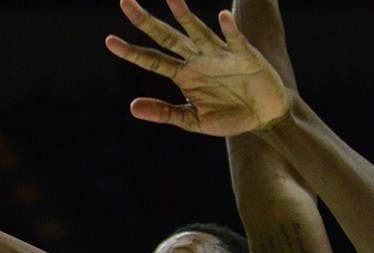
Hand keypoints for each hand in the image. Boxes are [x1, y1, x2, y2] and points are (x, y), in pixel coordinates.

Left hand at [106, 0, 289, 135]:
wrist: (263, 117)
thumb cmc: (228, 116)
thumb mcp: (193, 120)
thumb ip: (164, 112)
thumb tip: (132, 107)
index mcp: (184, 75)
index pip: (153, 61)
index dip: (132, 52)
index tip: (110, 42)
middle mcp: (198, 59)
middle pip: (167, 36)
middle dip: (146, 22)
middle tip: (124, 2)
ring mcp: (219, 55)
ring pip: (197, 32)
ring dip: (185, 16)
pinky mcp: (244, 55)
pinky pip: (234, 40)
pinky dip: (229, 30)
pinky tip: (223, 17)